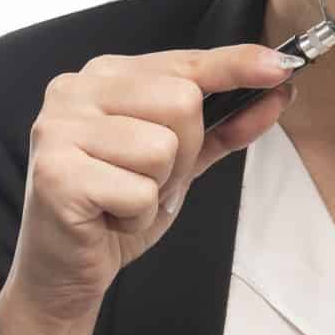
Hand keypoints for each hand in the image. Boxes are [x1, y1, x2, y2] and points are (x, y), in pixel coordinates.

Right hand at [0, 44, 298, 334]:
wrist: (62, 274)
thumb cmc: (115, 210)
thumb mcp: (178, 164)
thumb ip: (223, 127)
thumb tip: (277, 92)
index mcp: (103, 76)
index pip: (185, 61)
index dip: (235, 65)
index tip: (279, 66)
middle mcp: (74, 90)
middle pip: (182, 101)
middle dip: (185, 154)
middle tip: (149, 182)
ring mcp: (59, 129)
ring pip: (163, 148)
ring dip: (159, 189)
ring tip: (124, 200)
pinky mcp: (56, 173)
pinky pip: (139, 191)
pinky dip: (138, 216)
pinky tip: (108, 218)